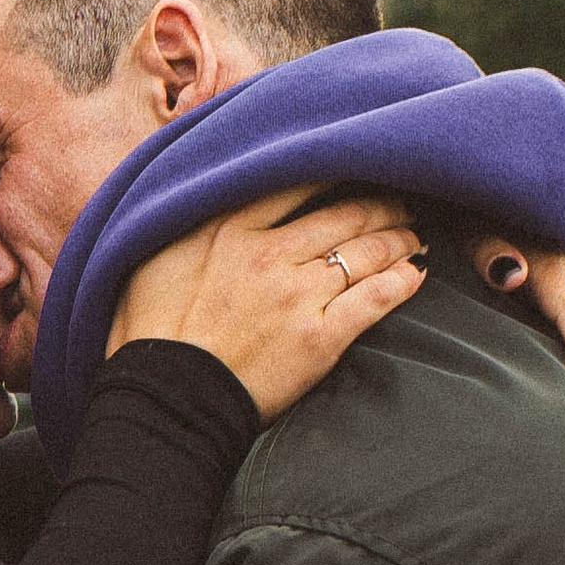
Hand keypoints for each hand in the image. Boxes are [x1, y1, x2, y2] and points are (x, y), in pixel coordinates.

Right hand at [113, 192, 425, 419]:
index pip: (297, 180)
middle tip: (400, 201)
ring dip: (398, 238)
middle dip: (380, 205)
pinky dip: (401, 282)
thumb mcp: (153, 253)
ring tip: (413, 235)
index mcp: (228, 225)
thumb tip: (203, 193)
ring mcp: (297, 294)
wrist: (165, 398)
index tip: (352, 166)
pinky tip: (415, 274)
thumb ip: (189, 219)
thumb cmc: (149, 331)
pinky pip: (375, 299)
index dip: (334, 170)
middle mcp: (269, 251)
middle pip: (344, 214)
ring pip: (366, 252)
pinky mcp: (320, 337)